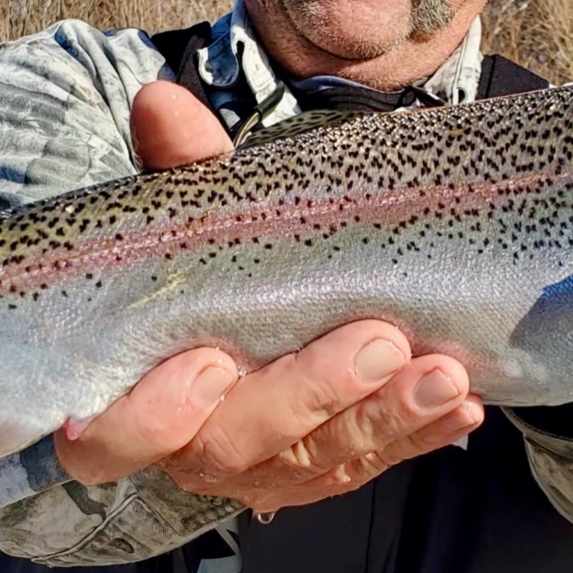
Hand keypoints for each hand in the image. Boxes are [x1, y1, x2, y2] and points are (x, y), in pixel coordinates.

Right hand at [54, 81, 484, 511]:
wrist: (263, 309)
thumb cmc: (214, 266)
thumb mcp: (198, 215)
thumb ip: (183, 168)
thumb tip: (161, 99)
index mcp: (125, 395)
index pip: (111, 438)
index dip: (151, 416)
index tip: (208, 359)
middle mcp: (187, 446)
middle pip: (231, 447)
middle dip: (308, 395)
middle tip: (377, 341)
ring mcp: (259, 468)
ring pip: (314, 463)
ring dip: (383, 419)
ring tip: (443, 373)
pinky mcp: (322, 472)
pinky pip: (369, 465)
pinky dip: (418, 437)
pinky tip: (462, 406)